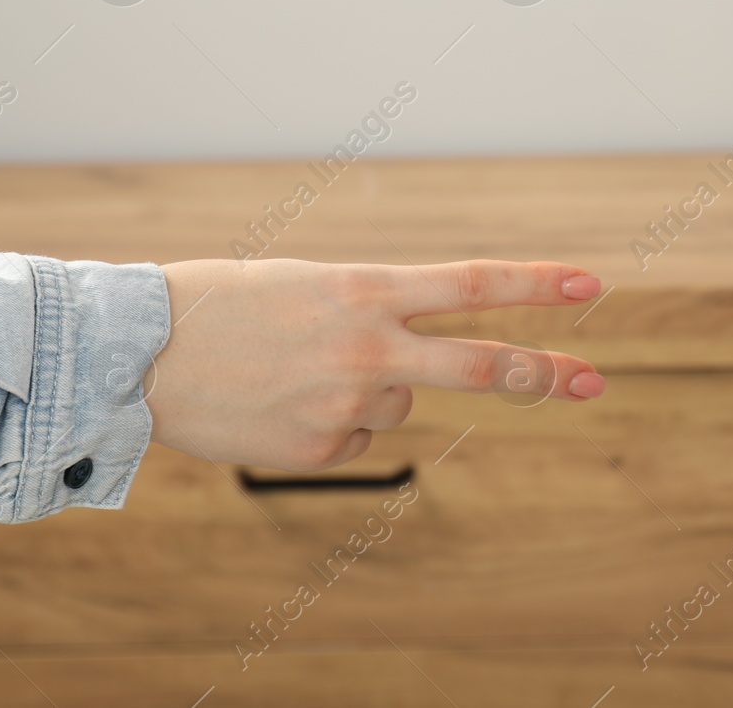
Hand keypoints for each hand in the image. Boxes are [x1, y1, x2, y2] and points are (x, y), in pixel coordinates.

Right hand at [146, 258, 604, 469]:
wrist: (139, 353)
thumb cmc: (227, 306)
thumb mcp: (312, 285)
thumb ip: (377, 316)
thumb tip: (419, 384)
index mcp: (365, 289)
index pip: (472, 282)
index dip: (536, 283)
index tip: (591, 282)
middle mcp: (368, 346)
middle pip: (479, 365)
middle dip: (542, 373)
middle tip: (593, 381)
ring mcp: (348, 403)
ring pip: (399, 404)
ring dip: (367, 390)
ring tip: (297, 371)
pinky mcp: (321, 450)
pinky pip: (354, 439)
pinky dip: (328, 425)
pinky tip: (279, 405)